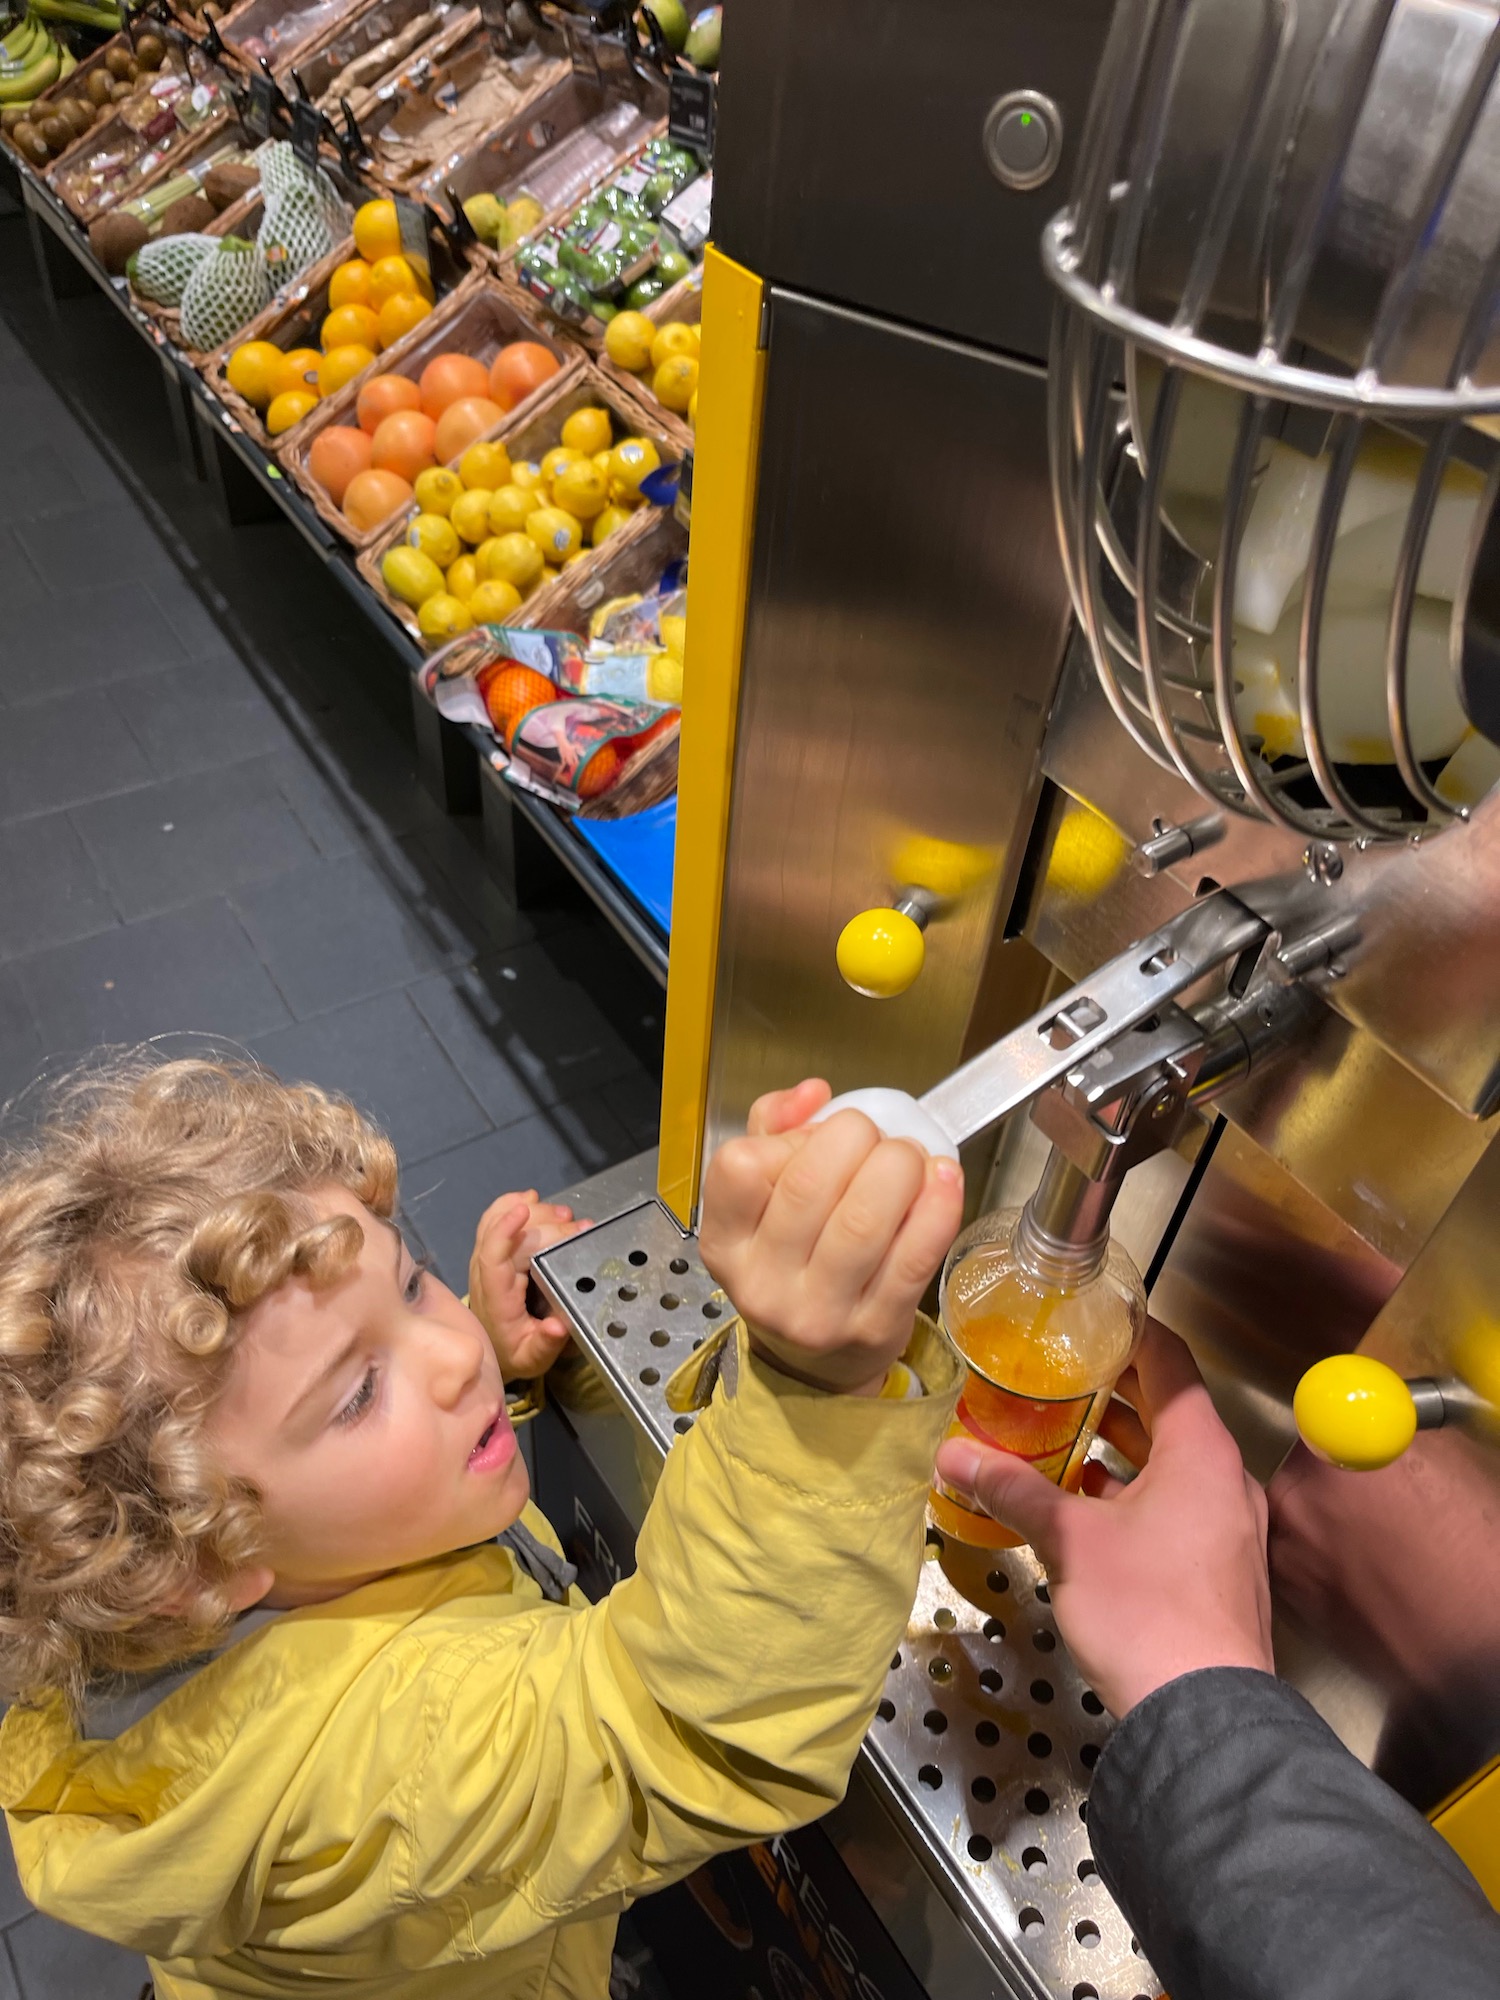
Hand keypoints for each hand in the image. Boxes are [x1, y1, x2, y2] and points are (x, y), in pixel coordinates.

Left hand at [469, 1191, 590, 1380]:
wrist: (495, 1350)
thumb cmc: (515, 1352)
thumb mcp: (533, 1358)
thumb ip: (545, 1343)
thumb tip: (558, 1326)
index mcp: (496, 1295)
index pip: (492, 1254)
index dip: (505, 1228)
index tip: (525, 1209)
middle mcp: (485, 1272)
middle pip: (509, 1233)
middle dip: (545, 1223)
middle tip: (580, 1227)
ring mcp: (485, 1259)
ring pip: (499, 1220)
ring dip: (533, 1212)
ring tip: (566, 1215)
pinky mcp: (491, 1253)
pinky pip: (493, 1220)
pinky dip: (511, 1204)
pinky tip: (531, 1199)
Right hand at [698, 1079, 964, 1396]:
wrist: (815, 1365)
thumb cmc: (792, 1264)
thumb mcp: (760, 1203)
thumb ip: (775, 1131)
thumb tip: (814, 1093)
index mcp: (726, 1243)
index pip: (740, 1166)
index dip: (788, 1136)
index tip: (816, 1137)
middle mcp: (764, 1281)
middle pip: (810, 1183)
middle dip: (857, 1138)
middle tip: (876, 1139)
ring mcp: (820, 1311)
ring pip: (864, 1219)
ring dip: (900, 1167)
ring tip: (909, 1159)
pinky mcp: (877, 1325)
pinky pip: (914, 1255)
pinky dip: (937, 1208)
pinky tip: (943, 1179)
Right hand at [934, 1322, 1272, 1715]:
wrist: (1202, 1717)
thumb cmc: (1146, 1612)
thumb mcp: (1068, 1539)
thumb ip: (1013, 1488)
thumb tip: (954, 1454)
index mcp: (1202, 1450)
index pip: (1170, 1360)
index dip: (1129, 1331)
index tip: (1087, 1317)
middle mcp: (1226, 1479)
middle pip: (1169, 1411)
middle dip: (1111, 1392)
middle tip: (1054, 1375)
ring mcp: (1229, 1527)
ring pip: (1171, 1463)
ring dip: (1118, 1447)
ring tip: (1056, 1436)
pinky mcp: (1218, 1568)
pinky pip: (1175, 1506)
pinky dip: (1132, 1493)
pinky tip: (1082, 1506)